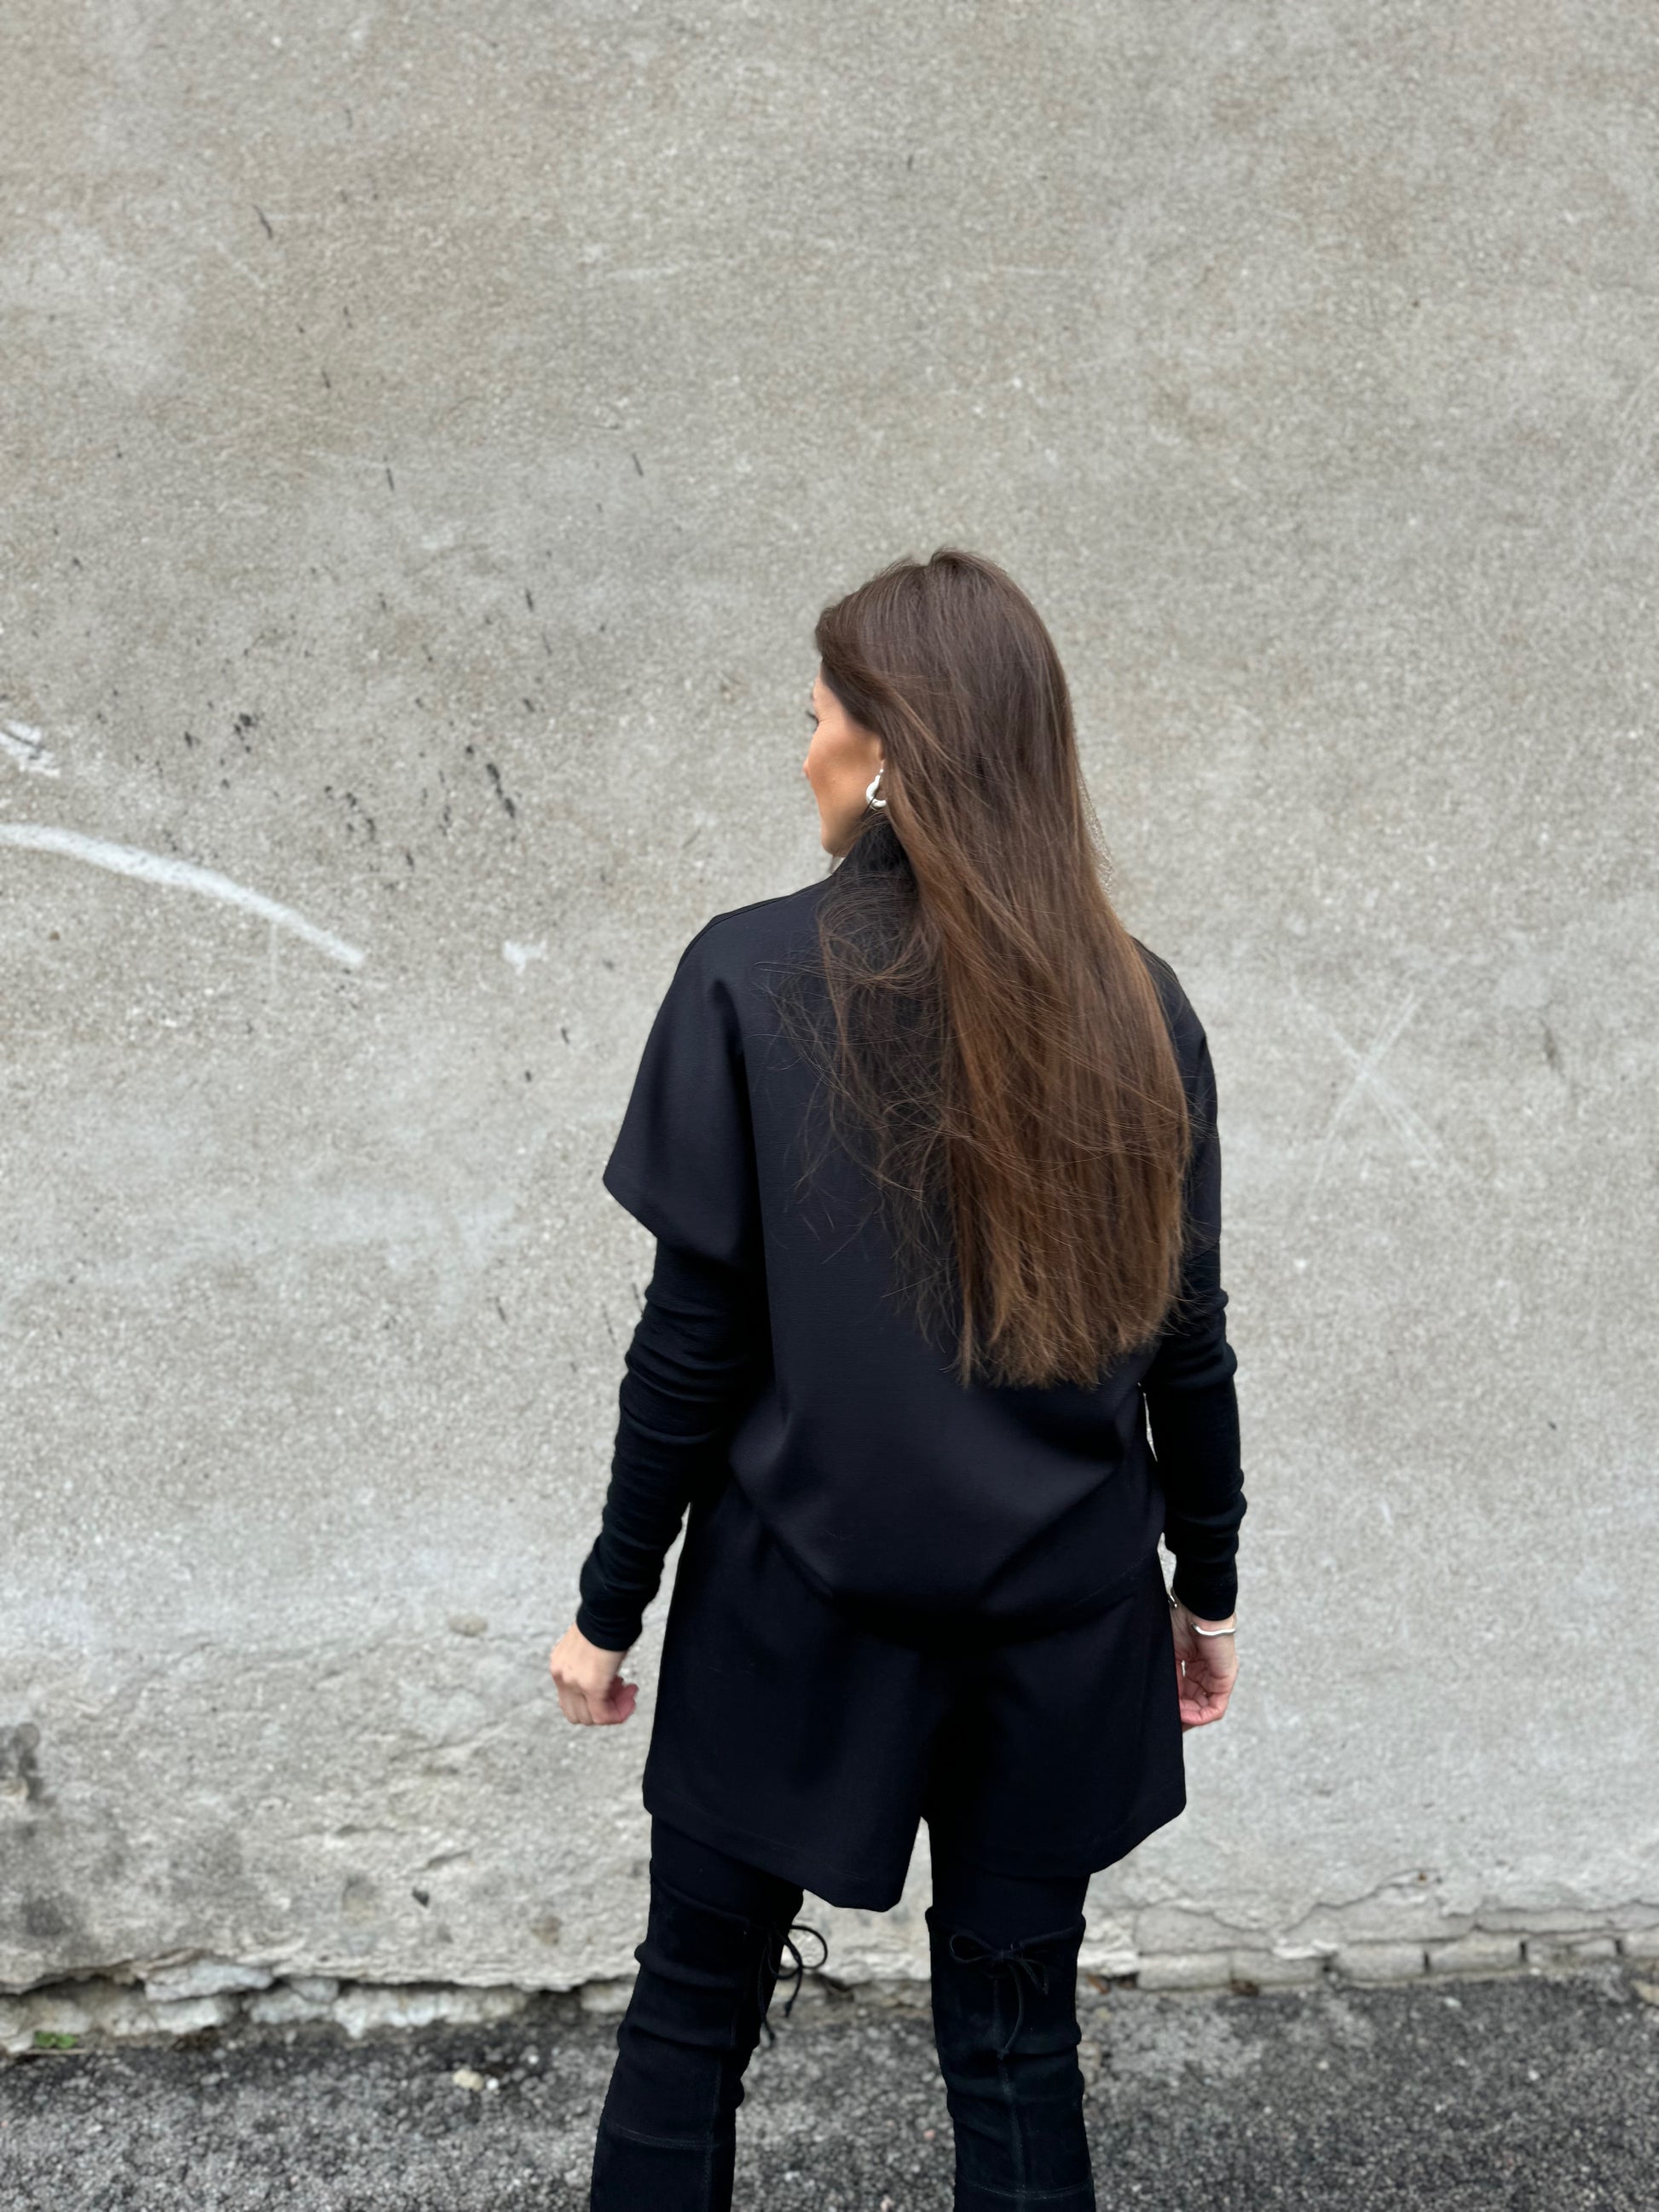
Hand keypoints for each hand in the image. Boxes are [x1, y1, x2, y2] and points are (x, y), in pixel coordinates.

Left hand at [549, 1621, 637, 1725]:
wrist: (610, 1609)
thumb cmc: (606, 1621)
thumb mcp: (590, 1649)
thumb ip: (590, 1668)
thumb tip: (608, 1683)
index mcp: (559, 1666)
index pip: (571, 1701)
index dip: (594, 1701)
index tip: (617, 1687)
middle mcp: (561, 1676)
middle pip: (578, 1714)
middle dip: (603, 1708)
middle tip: (623, 1691)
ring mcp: (573, 1683)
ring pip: (590, 1718)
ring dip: (613, 1711)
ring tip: (629, 1691)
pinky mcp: (591, 1686)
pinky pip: (603, 1714)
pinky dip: (618, 1713)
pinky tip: (631, 1698)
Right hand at [1170, 1603, 1237, 1729]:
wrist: (1195, 1606)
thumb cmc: (1180, 1621)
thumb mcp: (1169, 1655)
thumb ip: (1170, 1679)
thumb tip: (1166, 1704)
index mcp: (1193, 1665)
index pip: (1184, 1694)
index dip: (1173, 1707)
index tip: (1158, 1713)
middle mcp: (1207, 1673)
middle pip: (1195, 1705)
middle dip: (1180, 1717)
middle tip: (1164, 1723)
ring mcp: (1217, 1677)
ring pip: (1204, 1709)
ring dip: (1187, 1717)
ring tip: (1172, 1717)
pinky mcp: (1225, 1679)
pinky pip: (1215, 1707)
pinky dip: (1199, 1715)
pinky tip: (1184, 1715)